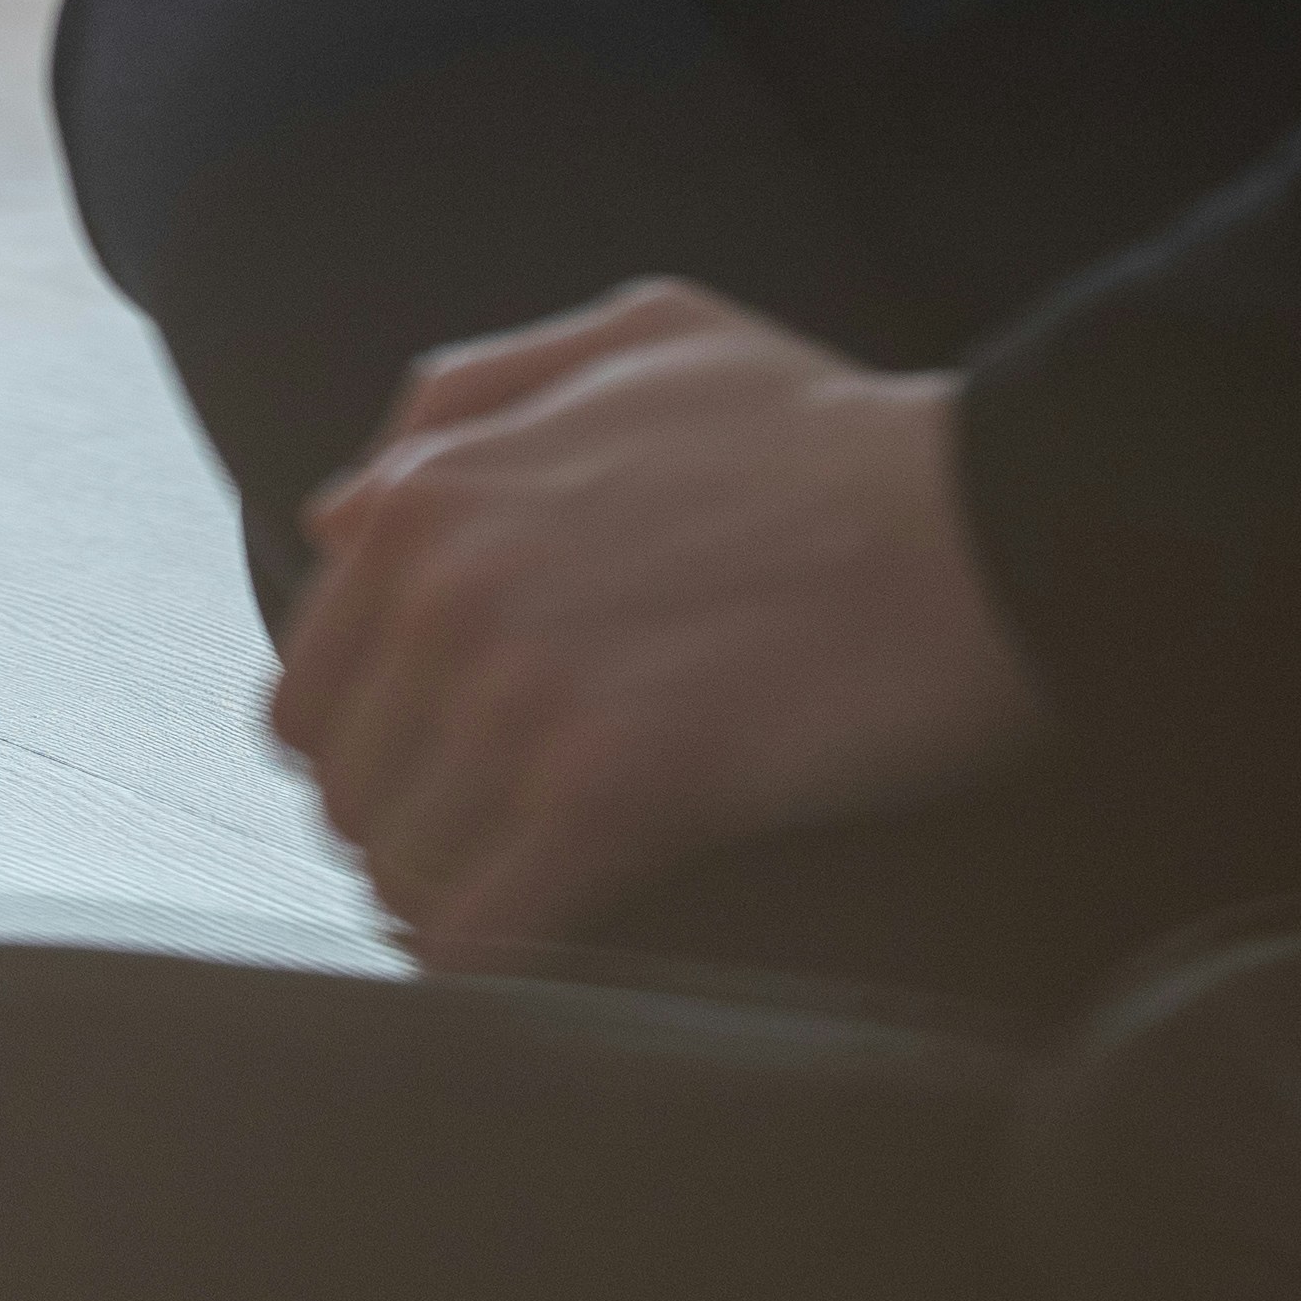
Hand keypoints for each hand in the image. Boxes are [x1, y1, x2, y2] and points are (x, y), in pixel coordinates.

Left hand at [273, 278, 1048, 951]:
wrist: (986, 516)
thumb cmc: (826, 431)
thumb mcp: (627, 343)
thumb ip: (463, 404)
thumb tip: (335, 512)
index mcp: (430, 494)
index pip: (313, 681)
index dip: (369, 745)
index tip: (427, 781)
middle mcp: (443, 591)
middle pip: (346, 783)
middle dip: (403, 825)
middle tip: (476, 854)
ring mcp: (516, 695)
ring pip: (399, 862)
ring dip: (444, 897)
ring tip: (512, 904)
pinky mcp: (608, 792)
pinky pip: (477, 927)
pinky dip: (488, 957)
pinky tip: (530, 957)